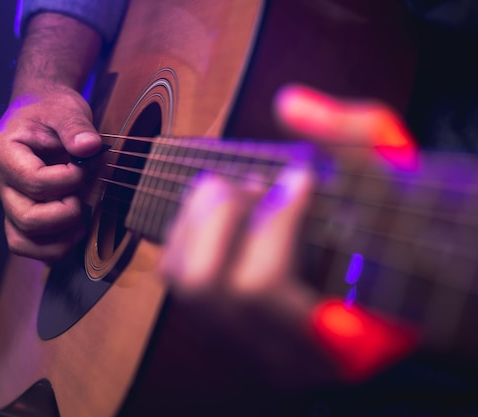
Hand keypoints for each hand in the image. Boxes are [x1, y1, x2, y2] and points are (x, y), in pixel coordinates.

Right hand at [0, 87, 100, 259]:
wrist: (40, 112)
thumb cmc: (49, 110)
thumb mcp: (64, 109)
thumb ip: (75, 127)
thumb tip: (90, 147)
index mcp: (3, 153)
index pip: (34, 182)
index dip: (66, 180)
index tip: (84, 166)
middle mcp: (1, 182)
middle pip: (26, 218)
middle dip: (64, 213)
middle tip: (82, 193)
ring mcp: (9, 201)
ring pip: (21, 240)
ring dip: (58, 238)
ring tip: (81, 221)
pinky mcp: (20, 213)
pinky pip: (27, 244)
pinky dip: (52, 248)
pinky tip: (76, 231)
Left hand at [159, 84, 415, 383]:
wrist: (390, 287)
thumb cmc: (398, 241)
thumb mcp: (400, 187)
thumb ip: (358, 140)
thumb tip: (289, 105)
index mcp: (334, 340)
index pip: (260, 287)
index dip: (274, 220)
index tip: (303, 177)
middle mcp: (278, 352)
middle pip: (207, 285)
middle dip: (225, 215)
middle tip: (261, 183)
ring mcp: (245, 343)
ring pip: (184, 282)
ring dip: (201, 219)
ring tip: (241, 191)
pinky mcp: (223, 324)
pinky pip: (176, 275)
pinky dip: (188, 228)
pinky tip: (225, 209)